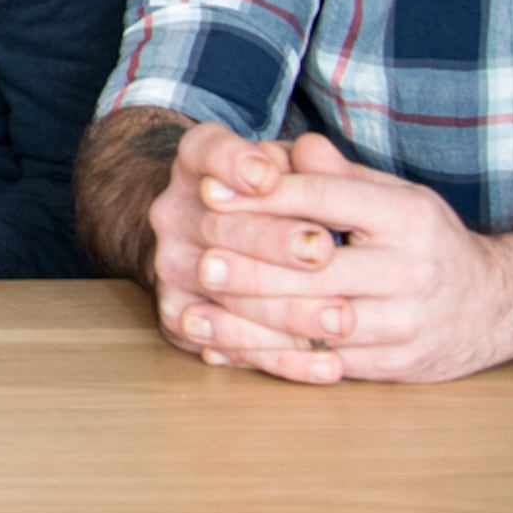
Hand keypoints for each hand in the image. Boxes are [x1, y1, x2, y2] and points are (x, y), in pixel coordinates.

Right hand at [143, 123, 333, 368]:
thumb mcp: (286, 173)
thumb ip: (305, 165)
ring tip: (341, 318)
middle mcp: (173, 213)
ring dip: (285, 309)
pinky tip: (328, 362)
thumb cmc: (265, 203)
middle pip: (217, 226)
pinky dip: (281, 358)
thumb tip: (315, 151)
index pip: (205, 152)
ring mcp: (171, 267)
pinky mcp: (179, 317)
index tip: (268, 175)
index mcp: (196, 166)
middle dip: (271, 241)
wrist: (204, 241)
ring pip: (224, 293)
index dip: (233, 162)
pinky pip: (228, 346)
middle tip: (323, 252)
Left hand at [167, 134, 512, 384]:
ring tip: (198, 311)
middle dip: (250, 265)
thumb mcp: (397, 196)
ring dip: (250, 321)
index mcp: (409, 217)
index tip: (211, 192)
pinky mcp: (398, 366)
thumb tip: (289, 148)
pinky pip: (326, 365)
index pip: (327, 200)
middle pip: (316, 268)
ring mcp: (407, 323)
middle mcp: (411, 270)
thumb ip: (340, 176)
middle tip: (198, 257)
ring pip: (316, 324)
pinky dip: (274, 360)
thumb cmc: (429, 242)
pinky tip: (232, 350)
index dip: (265, 196)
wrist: (500, 305)